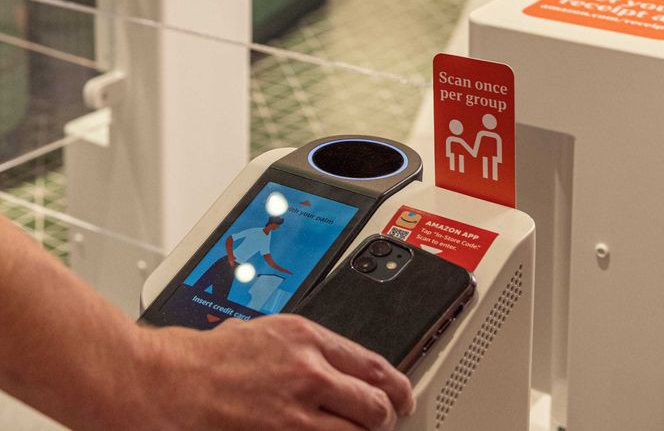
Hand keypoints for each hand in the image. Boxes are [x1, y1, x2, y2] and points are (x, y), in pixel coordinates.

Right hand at [137, 315, 414, 430]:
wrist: (168, 382)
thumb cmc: (207, 358)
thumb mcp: (265, 332)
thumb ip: (302, 348)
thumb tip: (330, 363)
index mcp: (307, 339)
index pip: (373, 365)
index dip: (397, 386)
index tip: (403, 396)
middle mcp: (309, 373)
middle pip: (374, 405)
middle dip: (384, 418)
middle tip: (386, 422)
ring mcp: (295, 414)